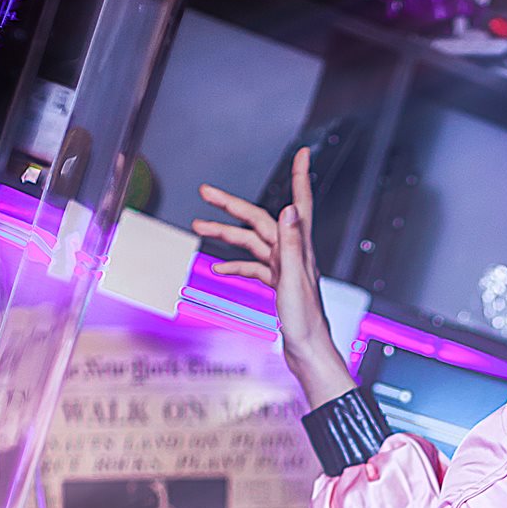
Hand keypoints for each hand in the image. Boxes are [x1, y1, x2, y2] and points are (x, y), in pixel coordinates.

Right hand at [195, 148, 356, 403]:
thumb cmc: (304, 323)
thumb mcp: (293, 282)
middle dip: (232, 205)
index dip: (300, 177)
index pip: (299, 205)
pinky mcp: (278, 286)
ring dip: (226, 235)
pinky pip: (254, 268)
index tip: (304, 153)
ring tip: (197, 227)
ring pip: (252, 244)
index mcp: (299, 250)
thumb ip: (291, 245)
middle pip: (260, 221)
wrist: (309, 354)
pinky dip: (236, 265)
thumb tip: (290, 209)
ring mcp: (285, 270)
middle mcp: (293, 255)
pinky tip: (218, 268)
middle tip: (205, 191)